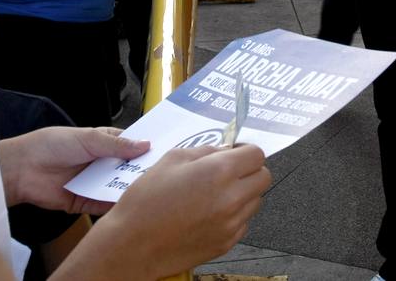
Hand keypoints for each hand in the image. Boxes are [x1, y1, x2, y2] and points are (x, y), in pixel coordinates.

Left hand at [0, 126, 150, 213]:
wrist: (22, 169)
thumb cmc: (51, 145)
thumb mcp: (88, 139)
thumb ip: (117, 145)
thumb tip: (145, 145)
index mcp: (102, 143)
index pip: (129, 146)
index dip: (145, 148)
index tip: (165, 151)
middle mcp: (100, 163)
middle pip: (126, 168)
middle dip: (140, 170)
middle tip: (162, 173)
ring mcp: (93, 182)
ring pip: (117, 187)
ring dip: (130, 188)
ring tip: (150, 189)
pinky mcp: (84, 201)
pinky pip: (103, 204)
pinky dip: (114, 204)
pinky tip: (129, 204)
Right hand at [57, 146, 270, 279]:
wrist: (131, 245)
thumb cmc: (145, 202)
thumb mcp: (171, 160)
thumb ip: (204, 151)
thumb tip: (224, 150)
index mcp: (219, 172)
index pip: (257, 154)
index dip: (246, 150)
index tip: (235, 152)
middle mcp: (231, 198)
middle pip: (264, 177)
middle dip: (250, 170)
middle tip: (229, 171)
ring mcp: (231, 224)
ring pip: (255, 201)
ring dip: (243, 193)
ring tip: (215, 194)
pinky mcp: (226, 243)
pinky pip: (243, 223)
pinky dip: (233, 215)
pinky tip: (209, 213)